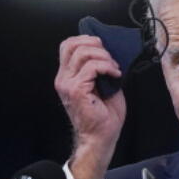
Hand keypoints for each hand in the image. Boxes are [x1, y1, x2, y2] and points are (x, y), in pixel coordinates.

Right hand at [54, 35, 126, 178]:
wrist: (101, 137)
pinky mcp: (76, 90)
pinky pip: (92, 67)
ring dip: (104, 57)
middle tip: (110, 59)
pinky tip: (115, 75)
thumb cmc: (103, 115)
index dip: (86, 40)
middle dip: (96, 45)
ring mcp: (68, 84)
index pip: (68, 45)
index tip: (104, 50)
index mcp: (67, 76)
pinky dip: (107, 67)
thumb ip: (98, 67)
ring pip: (83, 53)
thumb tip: (106, 51)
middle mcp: (63, 78)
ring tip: (114, 69)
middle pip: (72, 44)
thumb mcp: (101, 84)